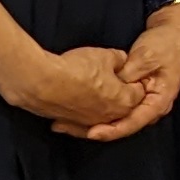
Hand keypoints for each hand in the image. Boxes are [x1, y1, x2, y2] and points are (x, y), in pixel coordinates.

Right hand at [17, 43, 144, 134]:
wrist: (41, 82)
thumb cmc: (77, 69)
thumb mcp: (105, 55)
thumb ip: (119, 59)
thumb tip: (121, 62)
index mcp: (125, 102)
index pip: (139, 92)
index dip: (132, 78)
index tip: (124, 70)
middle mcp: (109, 117)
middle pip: (121, 105)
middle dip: (117, 92)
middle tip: (106, 76)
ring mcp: (89, 123)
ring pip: (100, 113)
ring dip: (97, 102)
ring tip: (89, 85)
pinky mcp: (70, 124)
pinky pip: (80, 119)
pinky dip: (79, 110)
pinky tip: (72, 99)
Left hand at [57, 2, 179, 140]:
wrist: (175, 32)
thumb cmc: (166, 44)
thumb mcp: (146, 57)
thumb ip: (129, 74)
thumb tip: (112, 87)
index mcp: (159, 101)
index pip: (134, 122)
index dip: (113, 130)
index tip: (92, 133)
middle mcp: (151, 107)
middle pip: (125, 125)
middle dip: (100, 129)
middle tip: (74, 128)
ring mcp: (143, 101)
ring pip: (119, 118)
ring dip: (97, 121)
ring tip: (71, 123)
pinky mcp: (134, 95)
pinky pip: (117, 108)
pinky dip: (101, 110)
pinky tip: (81, 110)